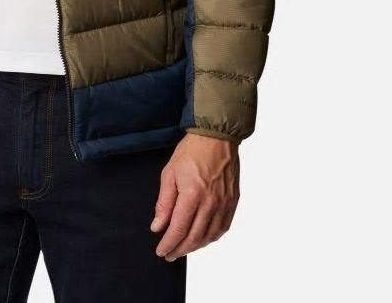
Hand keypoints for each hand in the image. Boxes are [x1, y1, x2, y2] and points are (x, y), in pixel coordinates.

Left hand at [151, 133, 239, 260]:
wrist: (216, 137)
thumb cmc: (190, 152)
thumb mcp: (169, 174)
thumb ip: (164, 203)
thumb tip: (157, 226)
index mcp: (192, 195)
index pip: (178, 229)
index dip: (168, 243)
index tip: (160, 251)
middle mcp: (211, 203)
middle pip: (194, 237)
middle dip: (180, 249)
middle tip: (169, 254)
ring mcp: (224, 204)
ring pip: (210, 236)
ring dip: (195, 246)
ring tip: (183, 248)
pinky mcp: (233, 202)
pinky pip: (223, 227)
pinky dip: (211, 237)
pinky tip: (202, 238)